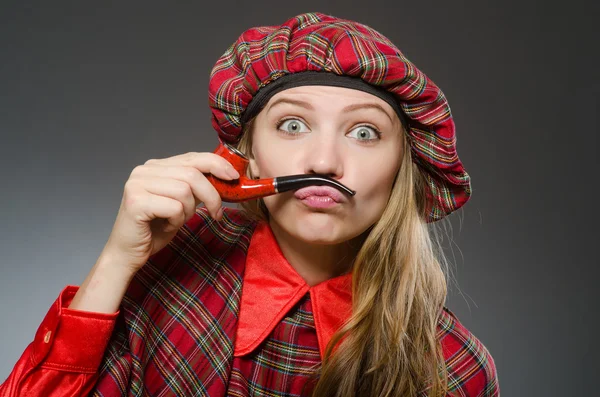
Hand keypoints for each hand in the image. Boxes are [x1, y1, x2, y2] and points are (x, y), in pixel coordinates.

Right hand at [100, 151, 239, 274]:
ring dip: (189, 211)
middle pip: (192, 173)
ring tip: (177, 221)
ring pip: (185, 190)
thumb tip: (226, 177)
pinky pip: (174, 207)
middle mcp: (145, 170)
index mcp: (156, 167)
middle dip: (211, 194)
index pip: (192, 157)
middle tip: (217, 213)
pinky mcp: (136, 201)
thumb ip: (196, 187)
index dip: (216, 164)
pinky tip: (166, 226)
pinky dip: (177, 221)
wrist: (128, 254)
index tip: (233, 176)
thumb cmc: (155, 229)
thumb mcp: (182, 203)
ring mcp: (137, 184)